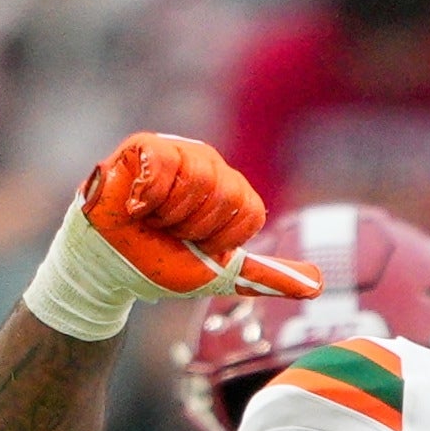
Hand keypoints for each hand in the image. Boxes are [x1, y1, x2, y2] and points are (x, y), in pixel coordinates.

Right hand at [74, 134, 322, 300]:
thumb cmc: (160, 262)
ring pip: (197, 179)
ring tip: (151, 217)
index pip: (250, 211)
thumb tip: (319, 284)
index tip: (196, 244)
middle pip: (226, 194)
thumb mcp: (221, 273)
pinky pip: (163, 164)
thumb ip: (267, 275)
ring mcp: (177, 152)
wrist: (111, 266)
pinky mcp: (145, 146)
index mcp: (230, 190)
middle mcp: (208, 165)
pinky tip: (136, 204)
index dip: (222, 238)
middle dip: (194, 227)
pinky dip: (148, 196)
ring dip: (170, 213)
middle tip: (170, 231)